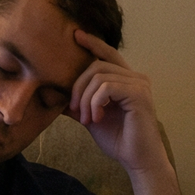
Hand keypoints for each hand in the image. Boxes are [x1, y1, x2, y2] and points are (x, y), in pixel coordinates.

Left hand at [66, 32, 166, 173]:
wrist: (137, 159)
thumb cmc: (118, 139)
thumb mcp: (91, 118)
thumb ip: (78, 104)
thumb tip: (56, 96)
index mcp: (125, 80)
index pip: (108, 54)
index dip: (93, 43)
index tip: (76, 35)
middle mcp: (135, 78)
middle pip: (95, 66)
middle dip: (78, 87)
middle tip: (75, 110)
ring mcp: (139, 84)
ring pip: (98, 77)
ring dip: (85, 100)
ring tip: (87, 119)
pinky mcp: (138, 94)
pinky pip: (106, 88)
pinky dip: (94, 103)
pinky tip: (96, 118)